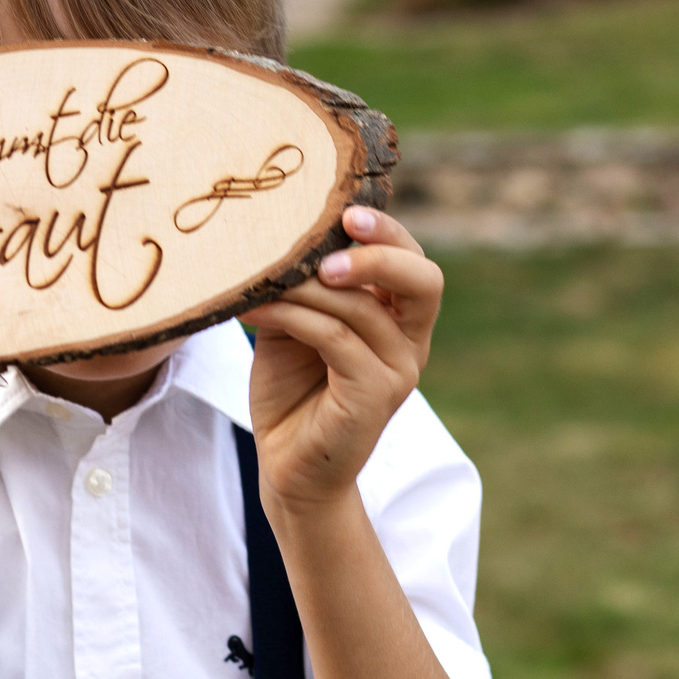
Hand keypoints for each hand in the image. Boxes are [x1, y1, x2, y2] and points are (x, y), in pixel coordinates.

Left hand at [240, 206, 442, 514]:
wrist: (289, 467)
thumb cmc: (291, 391)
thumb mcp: (295, 325)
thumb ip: (302, 287)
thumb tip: (274, 235)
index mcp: (397, 318)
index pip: (412, 261)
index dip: (387, 232)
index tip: (346, 211)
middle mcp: (409, 341)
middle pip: (423, 280)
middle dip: (380, 251)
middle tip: (333, 238)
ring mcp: (398, 371)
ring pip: (362, 308)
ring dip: (305, 287)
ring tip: (258, 279)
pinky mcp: (375, 397)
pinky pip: (337, 340)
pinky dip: (294, 317)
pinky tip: (254, 310)